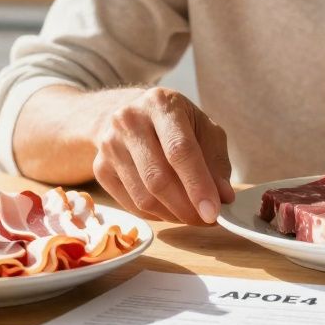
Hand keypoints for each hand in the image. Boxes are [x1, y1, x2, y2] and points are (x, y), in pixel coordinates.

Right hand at [90, 87, 234, 224]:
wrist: (129, 115)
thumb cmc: (174, 124)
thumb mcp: (203, 128)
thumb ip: (216, 161)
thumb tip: (224, 197)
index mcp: (160, 104)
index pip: (179, 150)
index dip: (198, 185)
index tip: (213, 212)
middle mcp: (129, 121)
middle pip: (158, 178)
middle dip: (186, 207)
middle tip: (206, 220)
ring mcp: (110, 145)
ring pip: (143, 197)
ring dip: (172, 215)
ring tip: (191, 214)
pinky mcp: (100, 168)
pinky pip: (130, 204)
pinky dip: (155, 215)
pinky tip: (170, 209)